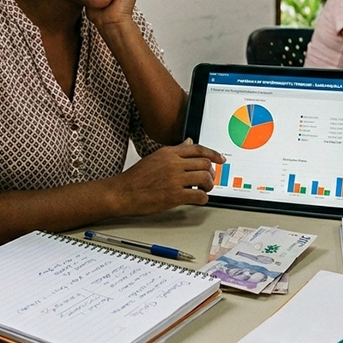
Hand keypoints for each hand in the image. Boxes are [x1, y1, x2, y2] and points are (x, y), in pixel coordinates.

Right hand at [107, 139, 222, 215]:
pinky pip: (199, 195)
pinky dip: (203, 198)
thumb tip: (188, 142)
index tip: (221, 159)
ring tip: (203, 190)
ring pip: (205, 178)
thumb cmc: (136, 178)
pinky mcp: (174, 195)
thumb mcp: (155, 157)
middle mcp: (173, 163)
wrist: (122, 193)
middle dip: (211, 173)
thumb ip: (174, 151)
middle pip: (205, 163)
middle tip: (208, 180)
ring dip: (208, 186)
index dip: (213, 154)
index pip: (198, 149)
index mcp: (169, 153)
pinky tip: (198, 199)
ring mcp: (174, 179)